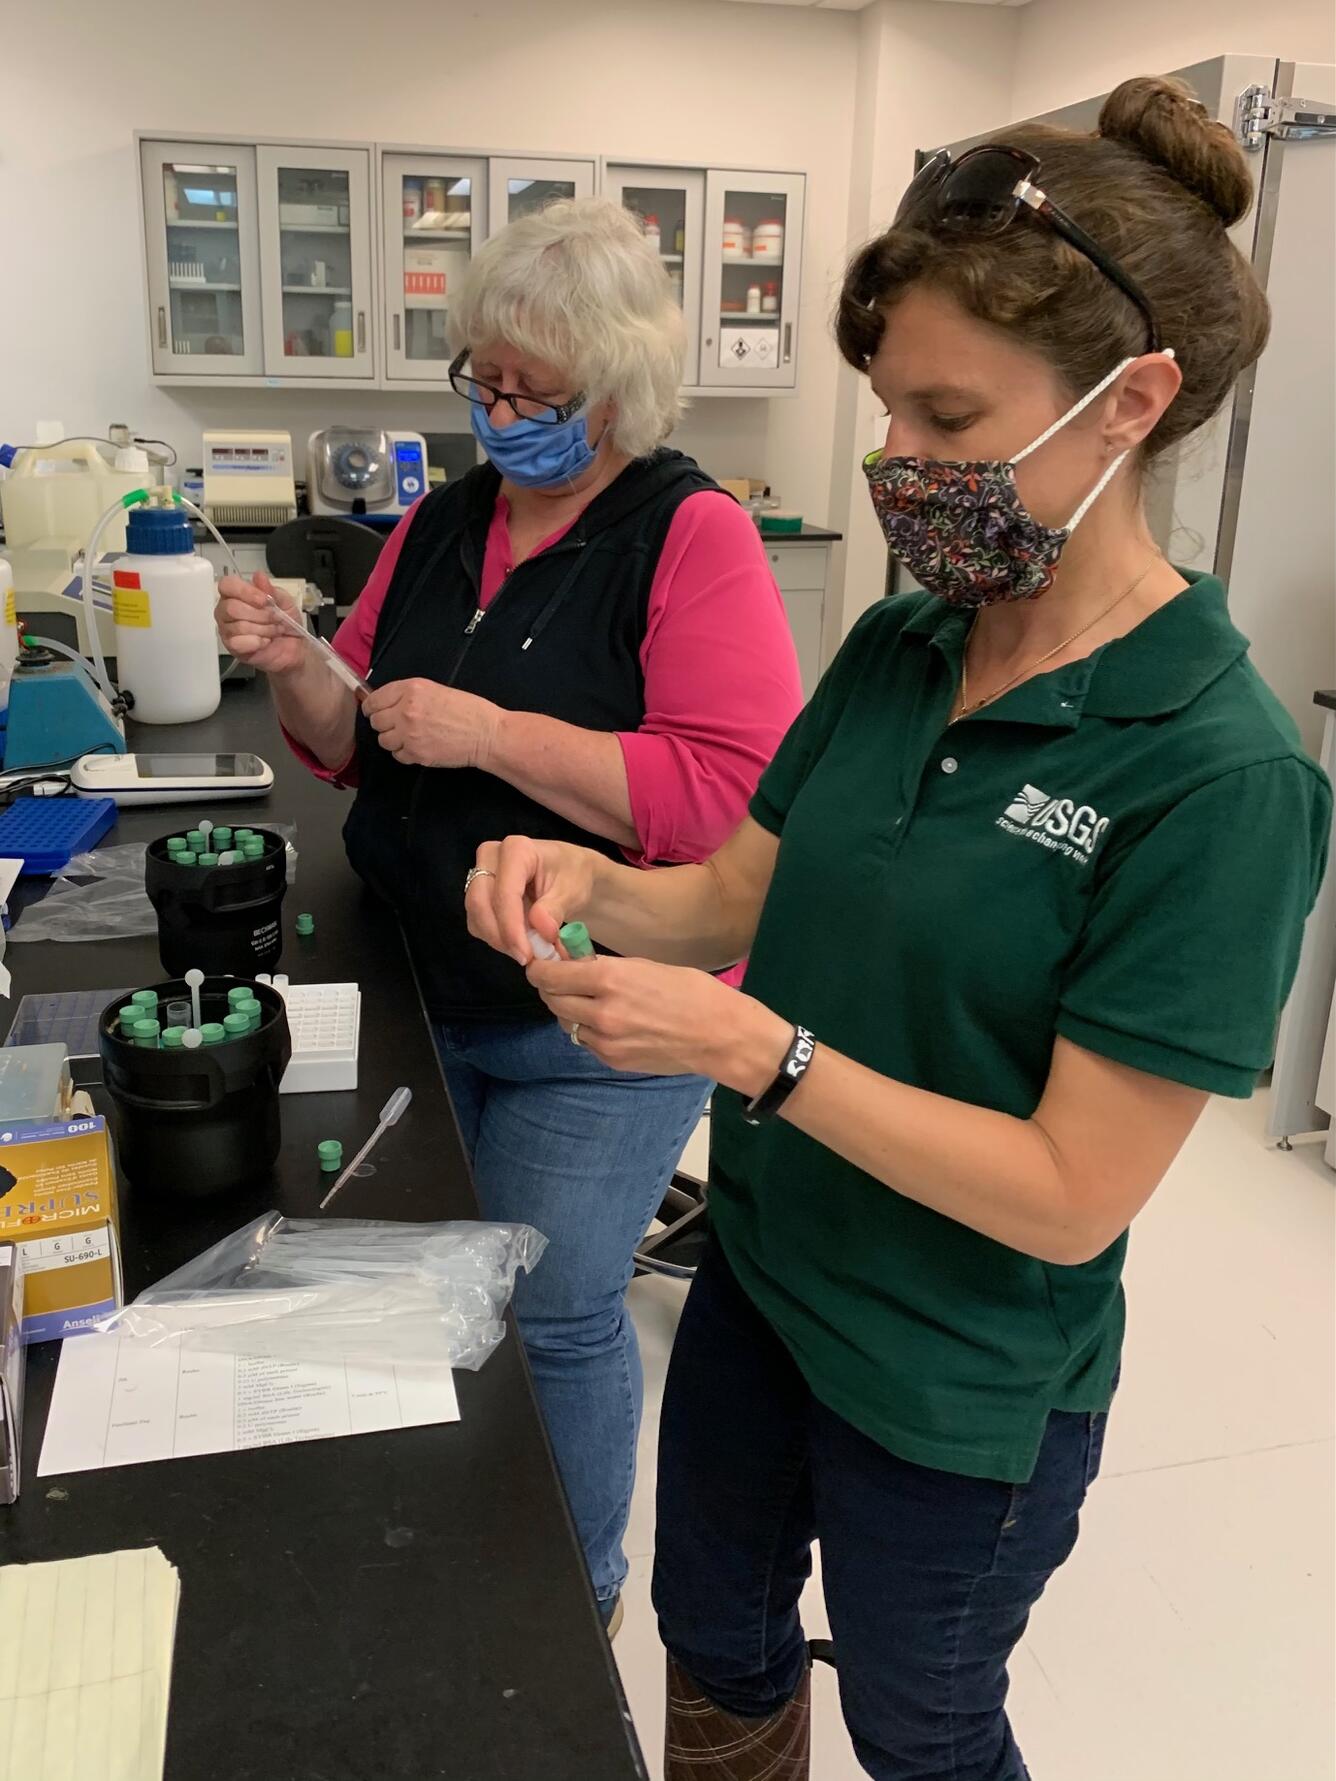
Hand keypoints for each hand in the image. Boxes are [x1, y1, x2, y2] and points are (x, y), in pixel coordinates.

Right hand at [215, 571, 309, 675]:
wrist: (294, 647)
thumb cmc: (286, 622)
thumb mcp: (285, 602)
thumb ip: (271, 590)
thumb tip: (259, 576)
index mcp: (237, 594)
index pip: (227, 585)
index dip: (245, 591)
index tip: (264, 600)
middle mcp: (227, 610)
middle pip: (231, 607)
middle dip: (259, 614)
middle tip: (275, 618)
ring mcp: (227, 629)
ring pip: (238, 626)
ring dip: (263, 629)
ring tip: (274, 630)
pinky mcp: (232, 647)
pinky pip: (238, 642)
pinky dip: (257, 642)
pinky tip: (265, 641)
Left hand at [362, 679, 501, 768]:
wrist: (487, 734)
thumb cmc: (469, 710)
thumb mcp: (436, 690)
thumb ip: (409, 695)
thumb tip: (388, 703)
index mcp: (411, 690)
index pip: (375, 699)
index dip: (372, 707)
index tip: (374, 711)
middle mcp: (406, 711)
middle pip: (376, 721)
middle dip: (384, 723)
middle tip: (397, 724)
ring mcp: (409, 734)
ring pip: (383, 740)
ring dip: (393, 739)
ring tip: (409, 736)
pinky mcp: (417, 754)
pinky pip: (397, 755)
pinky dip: (404, 752)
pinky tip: (418, 746)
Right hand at [465, 835, 601, 965]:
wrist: (570, 873)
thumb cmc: (574, 876)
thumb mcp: (573, 890)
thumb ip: (555, 909)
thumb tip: (541, 930)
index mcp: (516, 849)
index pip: (505, 893)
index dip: (511, 928)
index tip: (526, 956)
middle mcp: (491, 857)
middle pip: (480, 903)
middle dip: (502, 937)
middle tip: (526, 958)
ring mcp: (480, 874)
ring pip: (476, 916)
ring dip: (499, 940)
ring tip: (529, 950)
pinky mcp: (478, 893)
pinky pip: (478, 923)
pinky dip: (497, 938)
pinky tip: (520, 941)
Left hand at [525, 955, 789, 1088]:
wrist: (721, 1036)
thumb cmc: (692, 992)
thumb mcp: (646, 966)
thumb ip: (606, 968)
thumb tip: (575, 965)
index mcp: (609, 980)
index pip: (550, 975)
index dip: (540, 968)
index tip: (542, 963)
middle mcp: (601, 1012)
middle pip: (552, 1000)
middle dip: (551, 988)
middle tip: (561, 979)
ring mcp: (606, 1041)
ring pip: (566, 1023)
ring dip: (570, 1010)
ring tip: (589, 1000)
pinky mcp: (613, 1061)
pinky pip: (586, 1041)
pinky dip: (588, 1030)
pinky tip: (610, 1021)